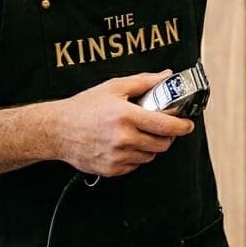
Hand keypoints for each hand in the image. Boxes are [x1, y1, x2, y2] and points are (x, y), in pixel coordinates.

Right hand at [52, 71, 195, 176]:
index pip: (166, 125)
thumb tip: (167, 76)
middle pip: (162, 144)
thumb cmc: (84, 107)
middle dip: (168, 136)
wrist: (58, 130)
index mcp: (126, 116)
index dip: (182, 126)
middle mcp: (123, 138)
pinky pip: (136, 165)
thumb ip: (144, 82)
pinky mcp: (112, 169)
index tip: (187, 124)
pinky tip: (126, 144)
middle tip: (162, 127)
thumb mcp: (114, 87)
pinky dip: (136, 155)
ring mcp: (118, 156)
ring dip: (152, 146)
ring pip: (150, 156)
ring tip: (139, 133)